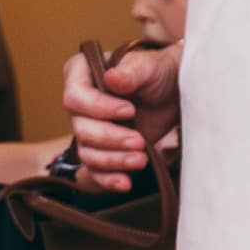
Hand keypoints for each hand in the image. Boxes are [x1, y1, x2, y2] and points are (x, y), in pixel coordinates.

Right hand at [61, 39, 178, 181]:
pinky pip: (96, 171)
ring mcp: (88, 129)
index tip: (129, 110)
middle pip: (81, 128)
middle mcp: (79, 104)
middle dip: (111, 138)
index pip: (75, 96)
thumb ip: (131, 70)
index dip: (99, 107)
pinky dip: (109, 179)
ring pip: (88, 153)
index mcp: (81, 74)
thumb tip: (111, 78)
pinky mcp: (101, 151)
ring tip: (141, 160)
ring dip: (114, 160)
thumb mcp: (150, 66)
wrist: (174, 93)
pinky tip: (126, 182)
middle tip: (139, 140)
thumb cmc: (158, 72)